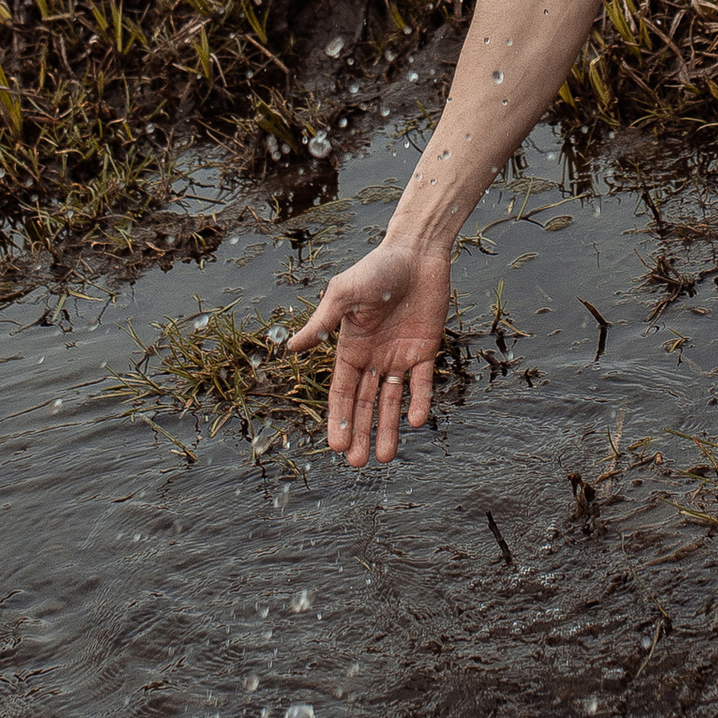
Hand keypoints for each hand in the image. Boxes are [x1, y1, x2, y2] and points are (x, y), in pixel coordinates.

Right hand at [288, 239, 451, 467]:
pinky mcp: (426, 349)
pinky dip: (420, 402)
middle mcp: (373, 357)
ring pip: (392, 401)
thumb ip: (322, 323)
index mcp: (350, 347)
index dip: (339, 419)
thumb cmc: (376, 269)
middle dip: (361, 433)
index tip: (336, 447)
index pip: (342, 392)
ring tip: (384, 458)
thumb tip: (290, 349)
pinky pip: (423, 383)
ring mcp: (400, 355)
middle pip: (365, 404)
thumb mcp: (345, 294)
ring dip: (388, 428)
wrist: (417, 252)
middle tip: (359, 464)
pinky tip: (416, 422)